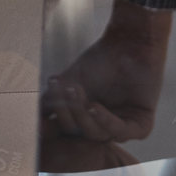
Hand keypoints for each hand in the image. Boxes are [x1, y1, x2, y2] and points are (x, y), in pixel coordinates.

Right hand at [40, 25, 168, 143]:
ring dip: (84, 115)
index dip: (54, 123)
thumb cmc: (100, 58)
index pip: (66, 131)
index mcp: (86, 121)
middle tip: (63, 92)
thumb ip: (52, 101)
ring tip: (76, 92)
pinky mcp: (142, 125)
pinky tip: (95, 107)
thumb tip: (33, 120)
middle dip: (68, 114)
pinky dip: (106, 121)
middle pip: (80, 134)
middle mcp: (103, 127)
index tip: (41, 111)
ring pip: (98, 135)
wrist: (130, 39)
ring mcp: (122, 127)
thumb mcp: (70, 81)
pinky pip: (122, 132)